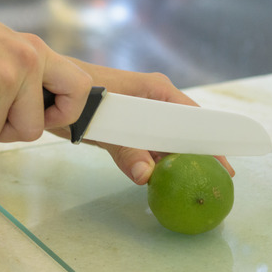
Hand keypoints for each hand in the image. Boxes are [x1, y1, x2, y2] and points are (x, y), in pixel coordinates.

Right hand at [0, 0, 91, 142]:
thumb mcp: (0, 48)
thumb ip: (23, 75)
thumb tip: (42, 115)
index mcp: (36, 51)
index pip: (80, 89)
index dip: (66, 113)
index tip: (43, 117)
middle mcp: (26, 63)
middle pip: (32, 130)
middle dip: (2, 130)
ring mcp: (3, 78)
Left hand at [50, 63, 234, 184]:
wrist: (46, 88)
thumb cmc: (74, 97)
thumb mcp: (101, 125)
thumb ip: (126, 151)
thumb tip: (147, 176)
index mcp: (158, 90)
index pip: (195, 119)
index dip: (212, 144)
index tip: (225, 168)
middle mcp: (156, 99)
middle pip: (186, 131)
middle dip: (200, 155)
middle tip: (216, 181)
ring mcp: (144, 111)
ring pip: (169, 139)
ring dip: (178, 160)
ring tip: (196, 183)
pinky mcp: (131, 123)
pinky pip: (152, 142)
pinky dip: (158, 159)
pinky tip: (165, 177)